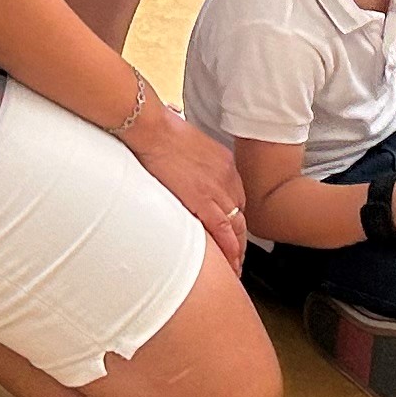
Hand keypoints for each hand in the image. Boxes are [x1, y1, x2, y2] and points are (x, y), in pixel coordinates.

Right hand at [123, 102, 248, 264]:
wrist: (154, 130)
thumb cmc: (162, 132)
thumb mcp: (190, 147)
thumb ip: (193, 161)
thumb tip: (183, 165)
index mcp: (224, 163)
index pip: (236, 197)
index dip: (235, 217)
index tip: (233, 230)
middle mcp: (227, 176)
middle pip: (240, 213)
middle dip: (241, 237)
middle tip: (239, 255)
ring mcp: (218, 188)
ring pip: (236, 226)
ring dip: (237, 249)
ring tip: (236, 266)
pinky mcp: (203, 200)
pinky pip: (223, 230)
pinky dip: (229, 249)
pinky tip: (231, 262)